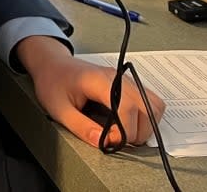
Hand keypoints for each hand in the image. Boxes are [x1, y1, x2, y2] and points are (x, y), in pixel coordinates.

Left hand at [14, 35, 165, 148]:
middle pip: (146, 107)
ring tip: (125, 135)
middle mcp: (117, 77)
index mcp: (98, 80)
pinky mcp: (127, 85)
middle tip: (118, 142)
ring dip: (146, 125)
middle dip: (137, 132)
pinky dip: (146, 118)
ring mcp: (124, 79)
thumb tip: (104, 143)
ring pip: (154, 104)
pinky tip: (129, 125)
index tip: (112, 142)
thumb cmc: (52, 82)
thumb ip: (81, 127)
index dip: (124, 130)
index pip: (126, 106)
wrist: (52, 64)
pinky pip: (150, 101)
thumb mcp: (58, 108)